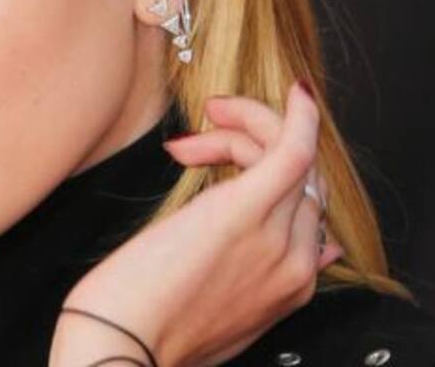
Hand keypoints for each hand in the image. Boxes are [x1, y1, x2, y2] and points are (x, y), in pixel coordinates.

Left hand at [48, 82, 342, 366]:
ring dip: (245, 129)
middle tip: (195, 146)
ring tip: (191, 142)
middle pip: (299, 178)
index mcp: (292, 285)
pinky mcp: (244, 213)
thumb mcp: (222, 312)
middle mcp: (296, 262)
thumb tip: (316, 250)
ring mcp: (275, 239)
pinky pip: (294, 150)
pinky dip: (296, 116)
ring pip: (289, 156)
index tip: (212, 162)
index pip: (305, 207)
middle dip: (249, 147)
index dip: (264, 173)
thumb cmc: (148, 328)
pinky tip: (296, 93)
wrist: (118, 352)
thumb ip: (263, 282)